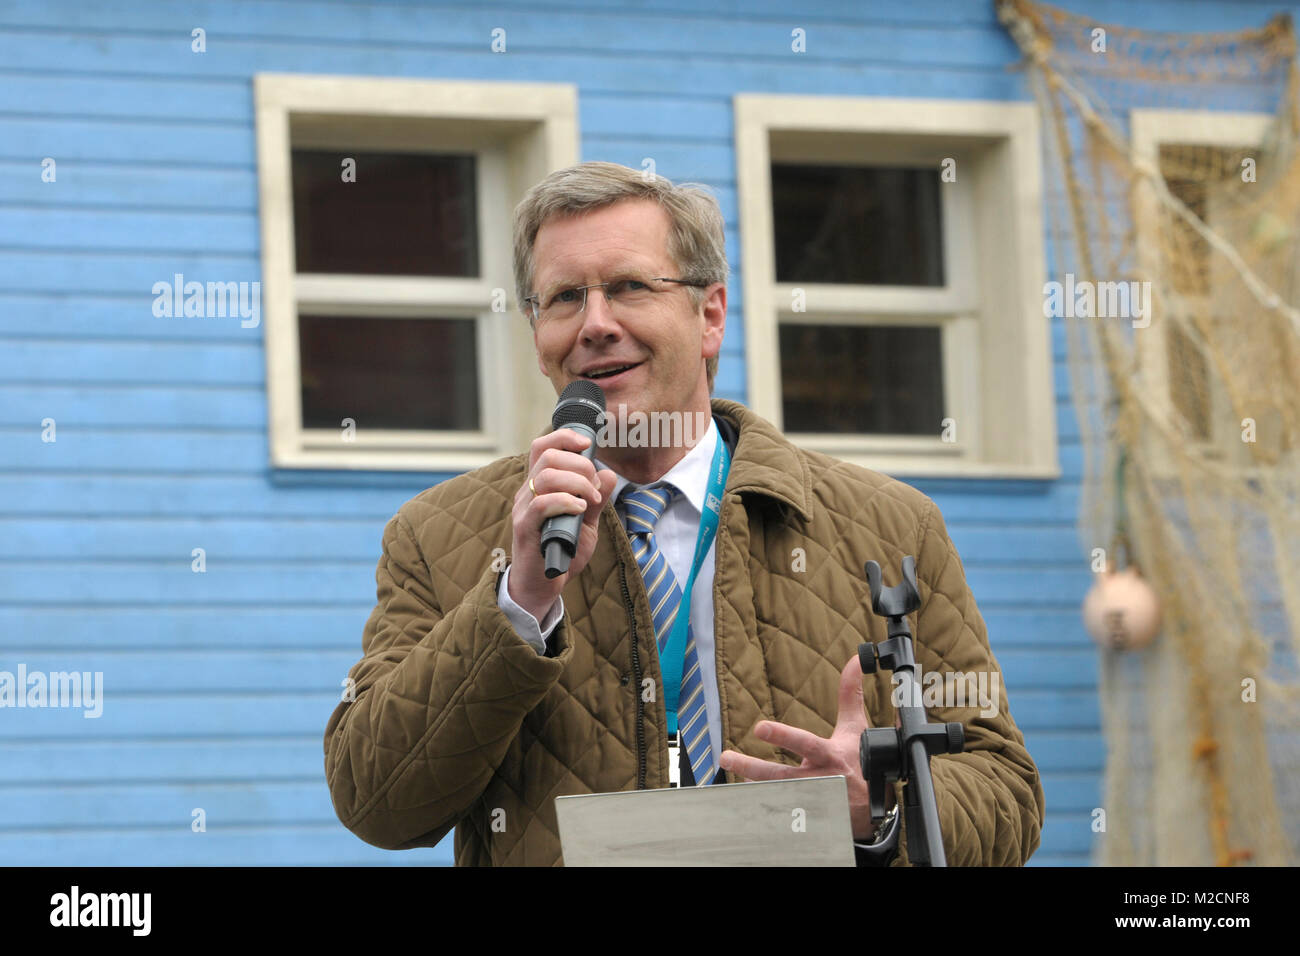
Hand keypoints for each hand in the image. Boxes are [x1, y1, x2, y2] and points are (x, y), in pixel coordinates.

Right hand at [508, 428, 618, 620]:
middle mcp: (528, 492)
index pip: (543, 447)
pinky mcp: (524, 527)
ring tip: (589, 501)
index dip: (564, 437)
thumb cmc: (562, 551)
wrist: (544, 585)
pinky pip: (542, 503)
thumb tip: (608, 474)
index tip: (586, 445)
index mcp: (539, 485)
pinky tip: (579, 511)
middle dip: (580, 465)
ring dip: (576, 483)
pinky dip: (566, 501)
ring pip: (546, 476)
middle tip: (594, 487)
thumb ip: (596, 499)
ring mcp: (524, 509)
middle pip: (548, 456)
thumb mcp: (586, 523)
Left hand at [718, 653, 894, 841]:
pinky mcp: (809, 818)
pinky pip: (781, 817)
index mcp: (830, 756)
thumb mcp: (856, 727)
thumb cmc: (861, 761)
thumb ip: (850, 693)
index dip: (782, 736)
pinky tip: (743, 804)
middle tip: (727, 757)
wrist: (876, 806)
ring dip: (752, 790)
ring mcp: (813, 801)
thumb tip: (855, 659)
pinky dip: (763, 811)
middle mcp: (819, 780)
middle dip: (752, 768)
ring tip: (732, 778)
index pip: (804, 744)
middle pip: (781, 775)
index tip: (759, 728)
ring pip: (777, 797)